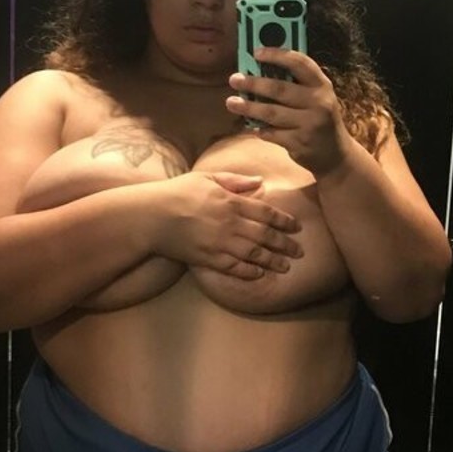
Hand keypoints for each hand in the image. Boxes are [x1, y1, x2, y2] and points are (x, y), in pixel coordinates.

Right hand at [151, 171, 303, 280]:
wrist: (152, 216)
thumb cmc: (178, 192)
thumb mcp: (207, 177)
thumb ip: (236, 180)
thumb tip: (260, 182)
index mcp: (231, 202)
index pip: (266, 212)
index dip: (284, 221)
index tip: (297, 227)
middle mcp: (230, 223)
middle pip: (265, 236)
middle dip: (285, 244)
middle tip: (299, 251)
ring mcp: (221, 243)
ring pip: (254, 254)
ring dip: (272, 261)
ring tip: (286, 267)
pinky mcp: (209, 258)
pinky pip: (235, 267)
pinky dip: (249, 271)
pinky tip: (259, 273)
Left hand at [226, 49, 353, 176]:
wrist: (336, 155)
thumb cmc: (319, 119)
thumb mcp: (316, 98)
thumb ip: (296, 85)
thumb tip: (259, 70)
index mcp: (322, 86)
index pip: (299, 63)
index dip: (277, 55)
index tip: (256, 52)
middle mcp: (319, 103)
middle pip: (279, 89)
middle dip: (253, 83)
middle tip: (234, 79)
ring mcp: (310, 125)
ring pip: (271, 113)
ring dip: (248, 107)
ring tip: (231, 102)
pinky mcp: (300, 144)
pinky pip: (272, 134)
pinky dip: (259, 129)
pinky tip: (252, 126)